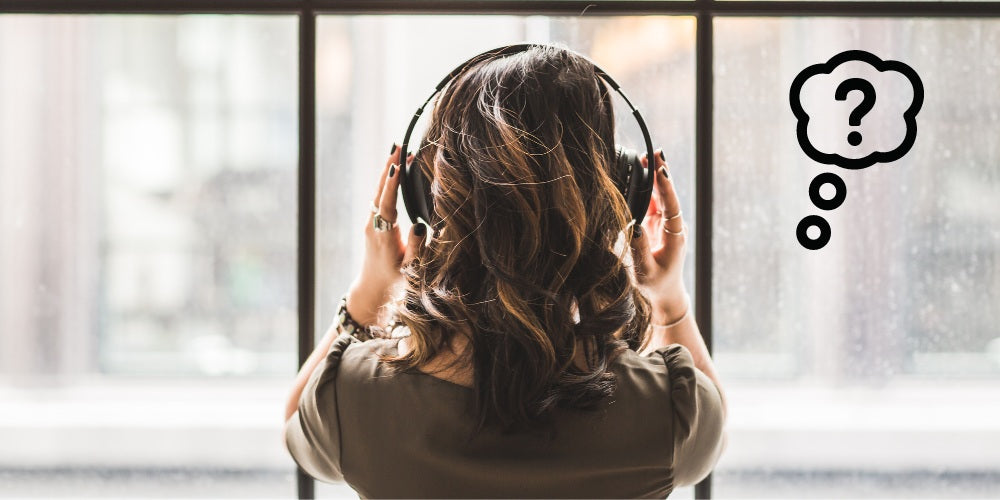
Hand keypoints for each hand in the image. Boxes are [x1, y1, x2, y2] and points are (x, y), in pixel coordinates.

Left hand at [345, 144, 425, 326]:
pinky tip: (395, 170)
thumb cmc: (394, 280)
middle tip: (397, 145)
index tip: (397, 165)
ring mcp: (371, 223)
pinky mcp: (373, 222)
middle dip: (389, 167)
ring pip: (379, 192)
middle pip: (380, 191)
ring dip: (388, 170)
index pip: (387, 204)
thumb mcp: (410, 269)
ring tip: (398, 150)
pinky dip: (387, 182)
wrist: (372, 288)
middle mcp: (374, 226)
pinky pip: (380, 197)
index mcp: (384, 236)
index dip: (392, 184)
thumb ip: (416, 248)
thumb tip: (419, 225)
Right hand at [630, 148, 689, 323]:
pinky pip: (653, 201)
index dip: (666, 187)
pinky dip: (647, 186)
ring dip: (654, 176)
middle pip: (668, 195)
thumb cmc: (655, 284)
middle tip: (654, 152)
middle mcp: (673, 225)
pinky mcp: (657, 223)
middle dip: (661, 173)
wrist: (665, 293)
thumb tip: (632, 225)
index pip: (671, 206)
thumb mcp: (645, 271)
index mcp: (675, 236)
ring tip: (647, 156)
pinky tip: (641, 171)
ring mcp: (666, 223)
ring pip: (661, 195)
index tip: (661, 170)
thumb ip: (639, 249)